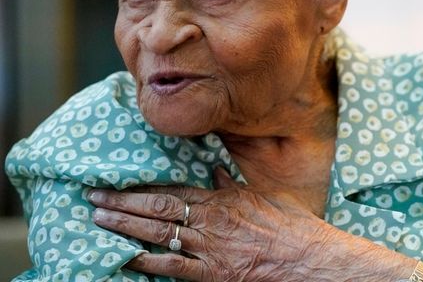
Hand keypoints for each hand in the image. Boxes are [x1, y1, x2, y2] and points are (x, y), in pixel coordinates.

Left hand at [87, 168, 335, 280]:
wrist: (309, 257)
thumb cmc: (293, 225)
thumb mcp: (264, 196)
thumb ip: (234, 184)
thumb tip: (215, 170)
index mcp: (223, 199)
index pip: (174, 190)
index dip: (142, 187)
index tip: (119, 182)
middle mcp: (211, 221)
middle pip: (158, 209)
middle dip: (123, 203)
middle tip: (95, 197)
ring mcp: (210, 248)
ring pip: (159, 234)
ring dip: (126, 226)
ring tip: (99, 220)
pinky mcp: (214, 273)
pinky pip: (174, 268)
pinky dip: (148, 262)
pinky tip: (126, 257)